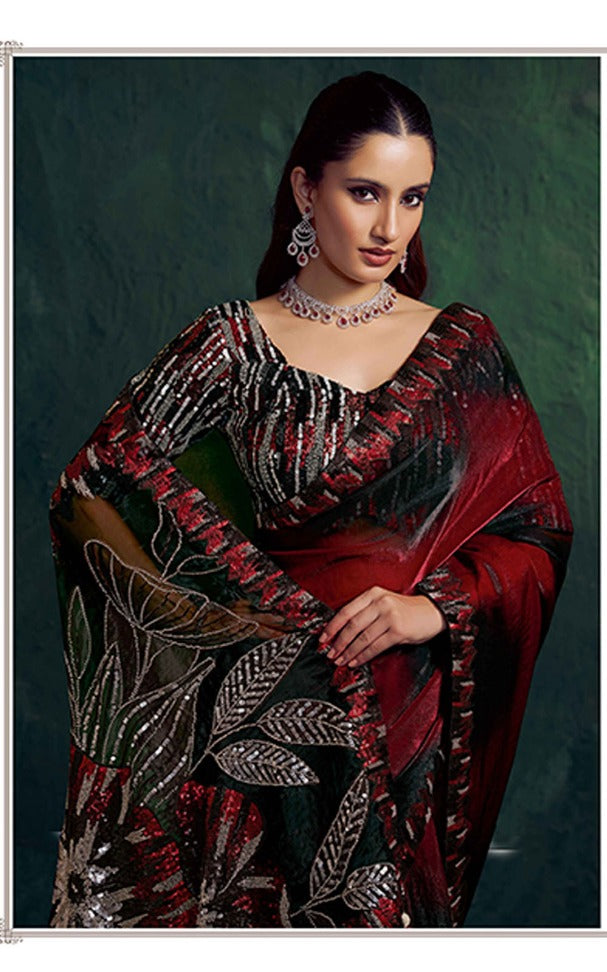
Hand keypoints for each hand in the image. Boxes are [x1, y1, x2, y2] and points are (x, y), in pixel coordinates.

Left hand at [318, 586, 446, 667]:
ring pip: (362, 638)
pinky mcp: (398, 630)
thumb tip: (342, 632)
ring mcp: (390, 616)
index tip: (323, 638)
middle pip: (352, 625)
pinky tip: (356, 661)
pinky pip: (375, 646)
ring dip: (348, 652)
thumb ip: (366, 612)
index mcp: (373, 594)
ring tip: (340, 660)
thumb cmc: (407, 611)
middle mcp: (380, 602)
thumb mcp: (384, 603)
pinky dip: (363, 656)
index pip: (346, 611)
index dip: (332, 626)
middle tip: (330, 653)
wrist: (432, 613)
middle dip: (338, 642)